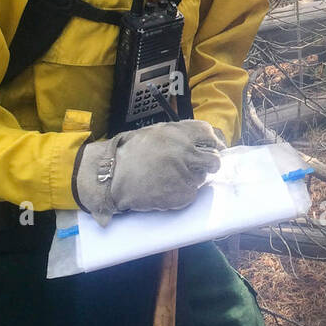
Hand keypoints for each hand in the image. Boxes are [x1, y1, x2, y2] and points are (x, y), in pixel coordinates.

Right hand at [72, 119, 222, 226]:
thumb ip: (178, 133)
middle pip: (213, 159)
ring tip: (171, 178)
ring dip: (192, 179)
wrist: (112, 175)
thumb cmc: (128, 153)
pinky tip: (167, 189)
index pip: (208, 134)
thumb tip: (196, 139)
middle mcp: (186, 152)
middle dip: (209, 164)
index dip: (211, 143)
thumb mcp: (154, 132)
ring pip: (202, 178)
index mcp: (180, 133)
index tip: (211, 148)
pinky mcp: (181, 194)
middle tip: (199, 167)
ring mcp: (185, 174)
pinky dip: (182, 193)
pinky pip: (191, 194)